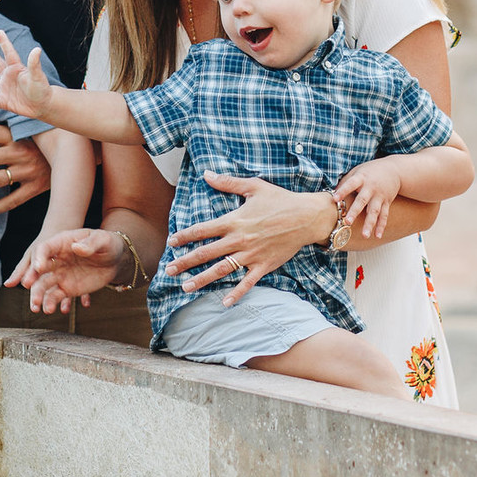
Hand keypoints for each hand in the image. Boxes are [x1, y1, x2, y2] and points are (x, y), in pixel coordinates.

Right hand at [0, 30, 53, 120]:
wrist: (43, 105)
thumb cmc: (42, 89)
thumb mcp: (37, 76)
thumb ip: (34, 64)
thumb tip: (37, 49)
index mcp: (17, 68)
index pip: (9, 53)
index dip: (4, 42)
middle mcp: (9, 77)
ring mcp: (5, 89)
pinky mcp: (4, 101)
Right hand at [8, 227, 124, 313]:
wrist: (115, 260)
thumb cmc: (107, 244)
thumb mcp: (102, 240)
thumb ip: (91, 243)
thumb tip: (77, 248)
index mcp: (62, 243)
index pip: (45, 248)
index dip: (40, 257)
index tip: (38, 267)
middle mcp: (56, 259)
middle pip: (38, 268)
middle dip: (31, 277)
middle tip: (27, 285)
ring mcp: (60, 275)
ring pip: (43, 285)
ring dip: (37, 295)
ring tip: (37, 307)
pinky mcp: (66, 289)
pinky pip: (54, 297)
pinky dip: (50, 303)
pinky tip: (49, 310)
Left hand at [163, 173, 337, 306]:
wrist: (307, 217)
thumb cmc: (281, 200)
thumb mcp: (254, 186)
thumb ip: (227, 182)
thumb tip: (206, 174)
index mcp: (234, 221)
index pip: (203, 230)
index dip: (185, 236)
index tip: (171, 243)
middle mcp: (239, 240)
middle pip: (206, 253)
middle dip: (185, 262)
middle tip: (169, 270)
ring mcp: (251, 255)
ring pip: (222, 270)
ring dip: (202, 279)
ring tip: (185, 287)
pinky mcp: (264, 265)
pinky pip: (248, 282)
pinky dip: (236, 293)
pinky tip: (224, 302)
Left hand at [335, 159, 403, 239]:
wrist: (394, 169)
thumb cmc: (370, 171)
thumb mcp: (357, 171)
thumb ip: (346, 181)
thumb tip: (331, 193)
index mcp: (361, 178)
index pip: (350, 184)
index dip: (342, 191)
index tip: (334, 199)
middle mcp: (371, 187)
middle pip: (362, 200)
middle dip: (355, 211)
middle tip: (347, 222)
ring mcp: (380, 196)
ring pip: (374, 211)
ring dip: (370, 224)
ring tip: (365, 236)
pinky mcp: (387, 202)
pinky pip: (384, 215)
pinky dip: (381, 226)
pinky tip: (377, 236)